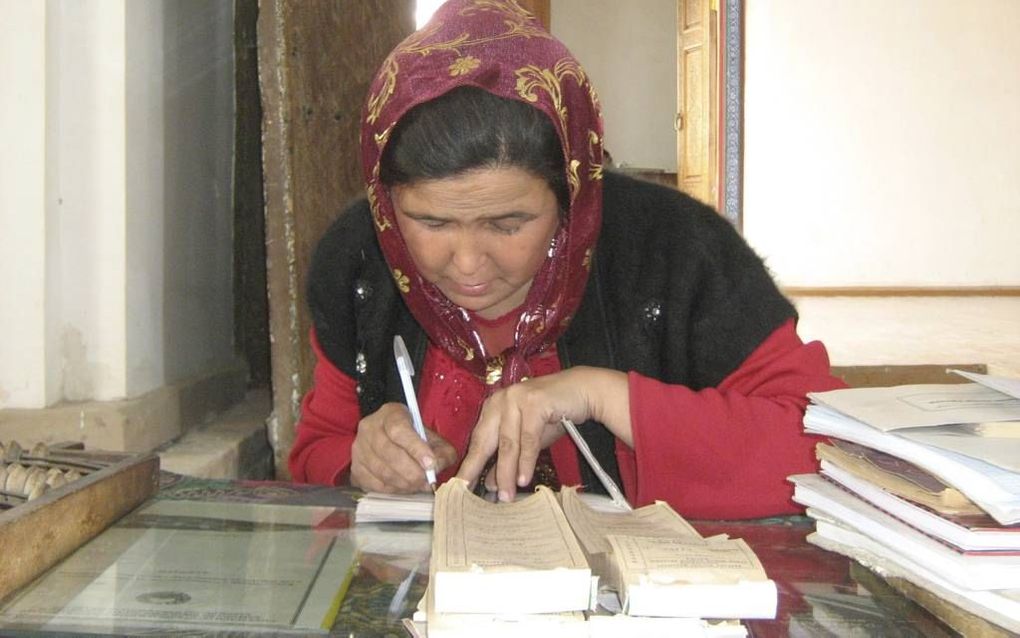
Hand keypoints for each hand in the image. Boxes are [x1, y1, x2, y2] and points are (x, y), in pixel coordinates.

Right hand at [350, 402, 457, 492]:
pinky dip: (392, 489)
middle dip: (412, 472)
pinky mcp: (356, 468)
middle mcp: (370, 428)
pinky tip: (404, 487)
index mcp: (390, 414)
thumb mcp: (433, 438)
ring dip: (404, 483)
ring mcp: (359, 449)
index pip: (399, 430)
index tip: (430, 464)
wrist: (390, 439)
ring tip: (418, 485)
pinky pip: (374, 484)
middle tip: (427, 481)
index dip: (416, 448)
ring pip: (382, 471)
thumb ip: (442, 451)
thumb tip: (436, 467)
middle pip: (389, 453)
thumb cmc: (414, 439)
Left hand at [455, 366, 629, 501]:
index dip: (470, 464)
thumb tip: (489, 484)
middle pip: (487, 441)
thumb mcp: (527, 439)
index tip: (460, 487)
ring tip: (505, 495)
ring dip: (506, 472)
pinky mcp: (535, 402)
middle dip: (479, 470)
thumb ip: (508, 458)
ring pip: (508, 443)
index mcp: (493, 406)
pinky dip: (526, 461)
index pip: (478, 440)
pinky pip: (528, 439)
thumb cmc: (554, 414)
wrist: (583, 391)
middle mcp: (501, 400)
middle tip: (470, 495)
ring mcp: (517, 398)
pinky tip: (524, 479)